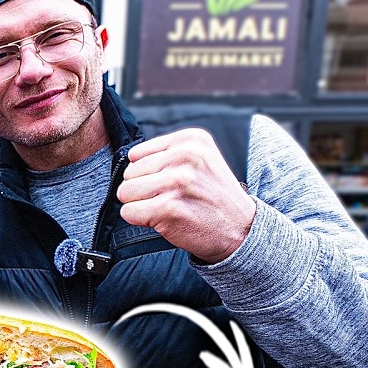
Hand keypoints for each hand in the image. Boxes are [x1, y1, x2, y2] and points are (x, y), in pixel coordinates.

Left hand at [117, 128, 255, 263]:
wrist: (241, 228)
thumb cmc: (212, 196)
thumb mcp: (200, 159)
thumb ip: (166, 153)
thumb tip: (128, 160)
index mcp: (191, 139)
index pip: (136, 154)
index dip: (146, 174)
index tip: (170, 183)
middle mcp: (185, 156)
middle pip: (129, 173)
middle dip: (142, 190)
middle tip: (170, 198)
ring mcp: (177, 181)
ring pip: (126, 192)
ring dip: (140, 205)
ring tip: (166, 207)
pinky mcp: (169, 208)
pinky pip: (129, 212)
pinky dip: (140, 220)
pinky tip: (164, 219)